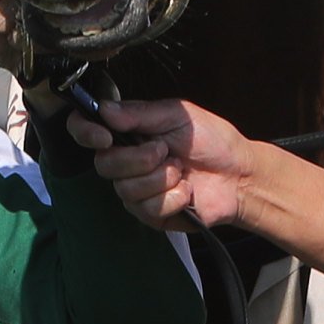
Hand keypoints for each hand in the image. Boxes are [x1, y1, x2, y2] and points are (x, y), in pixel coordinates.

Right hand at [82, 94, 256, 230]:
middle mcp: (126, 162)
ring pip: (126, 189)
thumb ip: (140, 113)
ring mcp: (136, 190)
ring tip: (181, 171)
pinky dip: (173, 197)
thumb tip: (105, 109)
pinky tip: (186, 191)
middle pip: (104, 165)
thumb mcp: (177, 116)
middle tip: (165, 151)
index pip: (87, 130)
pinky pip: (147, 209)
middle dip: (138, 158)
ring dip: (161, 179)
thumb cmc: (212, 141)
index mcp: (128, 133)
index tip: (104, 136)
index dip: (85, 132)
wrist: (239, 174)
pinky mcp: (150, 214)